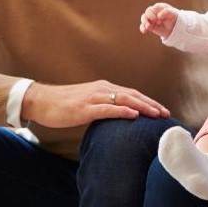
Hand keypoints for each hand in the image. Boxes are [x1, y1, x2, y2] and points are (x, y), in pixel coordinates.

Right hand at [21, 80, 169, 127]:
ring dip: (143, 106)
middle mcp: (102, 89)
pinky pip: (107, 108)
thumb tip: (118, 118)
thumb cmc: (64, 105)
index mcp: (104, 88)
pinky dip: (122, 110)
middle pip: (133, 95)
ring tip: (156, 114)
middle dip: (151, 104)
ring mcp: (94, 97)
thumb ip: (104, 107)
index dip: (149, 101)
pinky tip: (134, 115)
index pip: (132, 94)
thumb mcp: (88, 104)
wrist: (41, 101)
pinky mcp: (85, 107)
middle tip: (166, 114)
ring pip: (124, 99)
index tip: (162, 110)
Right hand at [139, 3, 177, 38]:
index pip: (154, 8)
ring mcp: (150, 18)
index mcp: (159, 7)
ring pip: (144, 18)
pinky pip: (143, 26)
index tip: (160, 18)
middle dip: (150, 16)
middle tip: (156, 21)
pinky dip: (142, 28)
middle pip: (147, 12)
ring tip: (148, 27)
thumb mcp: (173, 14)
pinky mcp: (149, 25)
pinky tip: (144, 31)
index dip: (155, 13)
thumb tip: (158, 15)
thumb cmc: (174, 18)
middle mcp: (153, 12)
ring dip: (145, 22)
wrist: (174, 27)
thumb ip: (166, 12)